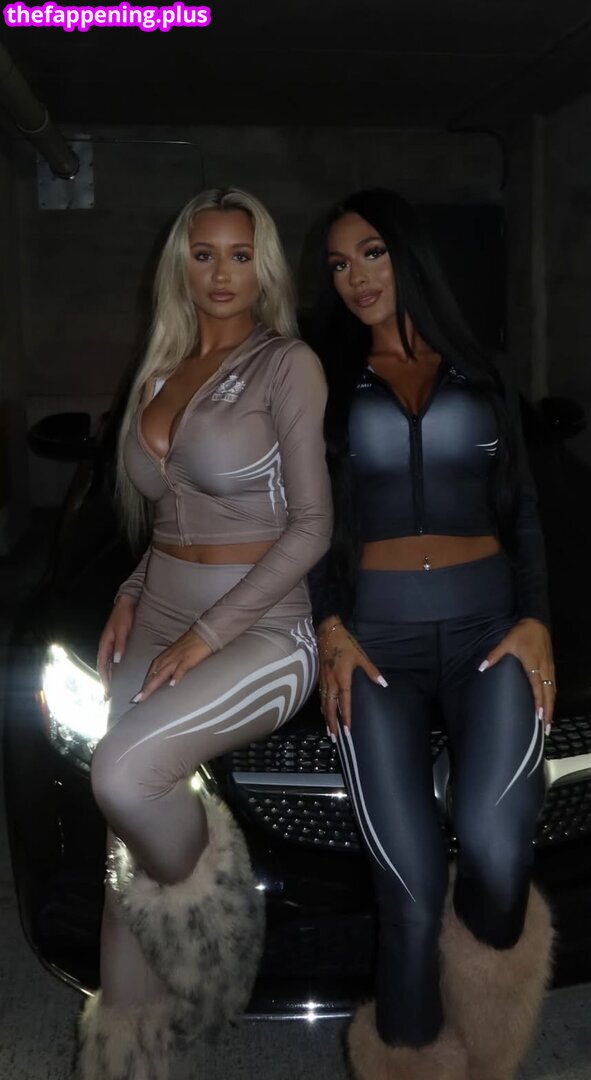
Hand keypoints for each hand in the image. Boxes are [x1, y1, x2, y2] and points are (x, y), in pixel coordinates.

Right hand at [97, 595, 135, 694]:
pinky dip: (110, 668)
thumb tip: (116, 661)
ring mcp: (108, 644)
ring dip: (107, 676)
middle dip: (104, 681)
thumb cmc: (124, 617)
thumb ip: (120, 645)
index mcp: (105, 644)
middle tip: (107, 695)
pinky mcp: (113, 643)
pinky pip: (109, 659)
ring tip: (110, 688)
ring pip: (105, 664)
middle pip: (102, 667)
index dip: (104, 679)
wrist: (126, 604)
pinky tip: (115, 674)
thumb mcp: (122, 631)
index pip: (102, 666)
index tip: (107, 691)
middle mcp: (104, 646)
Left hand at [132, 629, 212, 703]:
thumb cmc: (191, 645)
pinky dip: (176, 676)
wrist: (203, 634)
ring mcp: (177, 659)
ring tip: (146, 696)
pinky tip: (173, 685)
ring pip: (162, 673)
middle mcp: (168, 658)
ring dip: (153, 685)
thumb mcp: (177, 655)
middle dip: (145, 688)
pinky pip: (181, 669)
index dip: (145, 684)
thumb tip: (168, 678)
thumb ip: (171, 665)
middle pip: (154, 675)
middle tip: (137, 699)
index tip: (138, 696)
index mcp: (165, 657)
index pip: (151, 672)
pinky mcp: (188, 659)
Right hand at [317, 616, 386, 736]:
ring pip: (324, 702)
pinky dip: (322, 706)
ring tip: (329, 730)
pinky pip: (321, 695)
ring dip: (326, 717)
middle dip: (332, 722)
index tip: (347, 729)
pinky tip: (324, 712)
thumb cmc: (346, 644)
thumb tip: (383, 684)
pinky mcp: (320, 676)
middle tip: (334, 737)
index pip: (344, 701)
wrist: (327, 632)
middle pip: (330, 706)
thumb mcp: (361, 656)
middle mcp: (331, 681)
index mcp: (342, 678)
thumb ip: (371, 671)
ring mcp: (324, 679)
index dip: (346, 716)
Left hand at [479, 618, 555, 731]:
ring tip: (548, 723)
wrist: (537, 622)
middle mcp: (543, 668)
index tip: (539, 715)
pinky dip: (552, 698)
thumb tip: (482, 668)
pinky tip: (550, 706)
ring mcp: (549, 668)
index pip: (537, 686)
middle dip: (548, 711)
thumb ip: (494, 655)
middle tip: (546, 728)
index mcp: (533, 663)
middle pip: (549, 693)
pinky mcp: (551, 667)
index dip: (539, 701)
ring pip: (553, 691)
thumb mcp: (506, 642)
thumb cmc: (521, 633)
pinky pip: (554, 685)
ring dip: (552, 707)